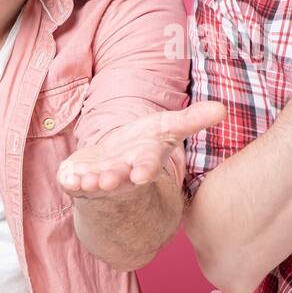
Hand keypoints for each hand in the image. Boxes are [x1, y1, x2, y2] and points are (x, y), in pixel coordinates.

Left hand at [57, 101, 226, 200]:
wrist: (115, 165)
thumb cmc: (144, 145)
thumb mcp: (168, 128)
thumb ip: (192, 120)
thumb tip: (224, 108)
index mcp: (144, 161)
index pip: (146, 166)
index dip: (145, 169)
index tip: (142, 174)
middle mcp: (122, 174)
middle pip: (118, 177)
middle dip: (112, 179)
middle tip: (106, 180)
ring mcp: (98, 179)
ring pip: (94, 183)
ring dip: (90, 182)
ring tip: (85, 180)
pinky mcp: (77, 179)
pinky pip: (72, 182)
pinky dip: (69, 180)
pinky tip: (67, 177)